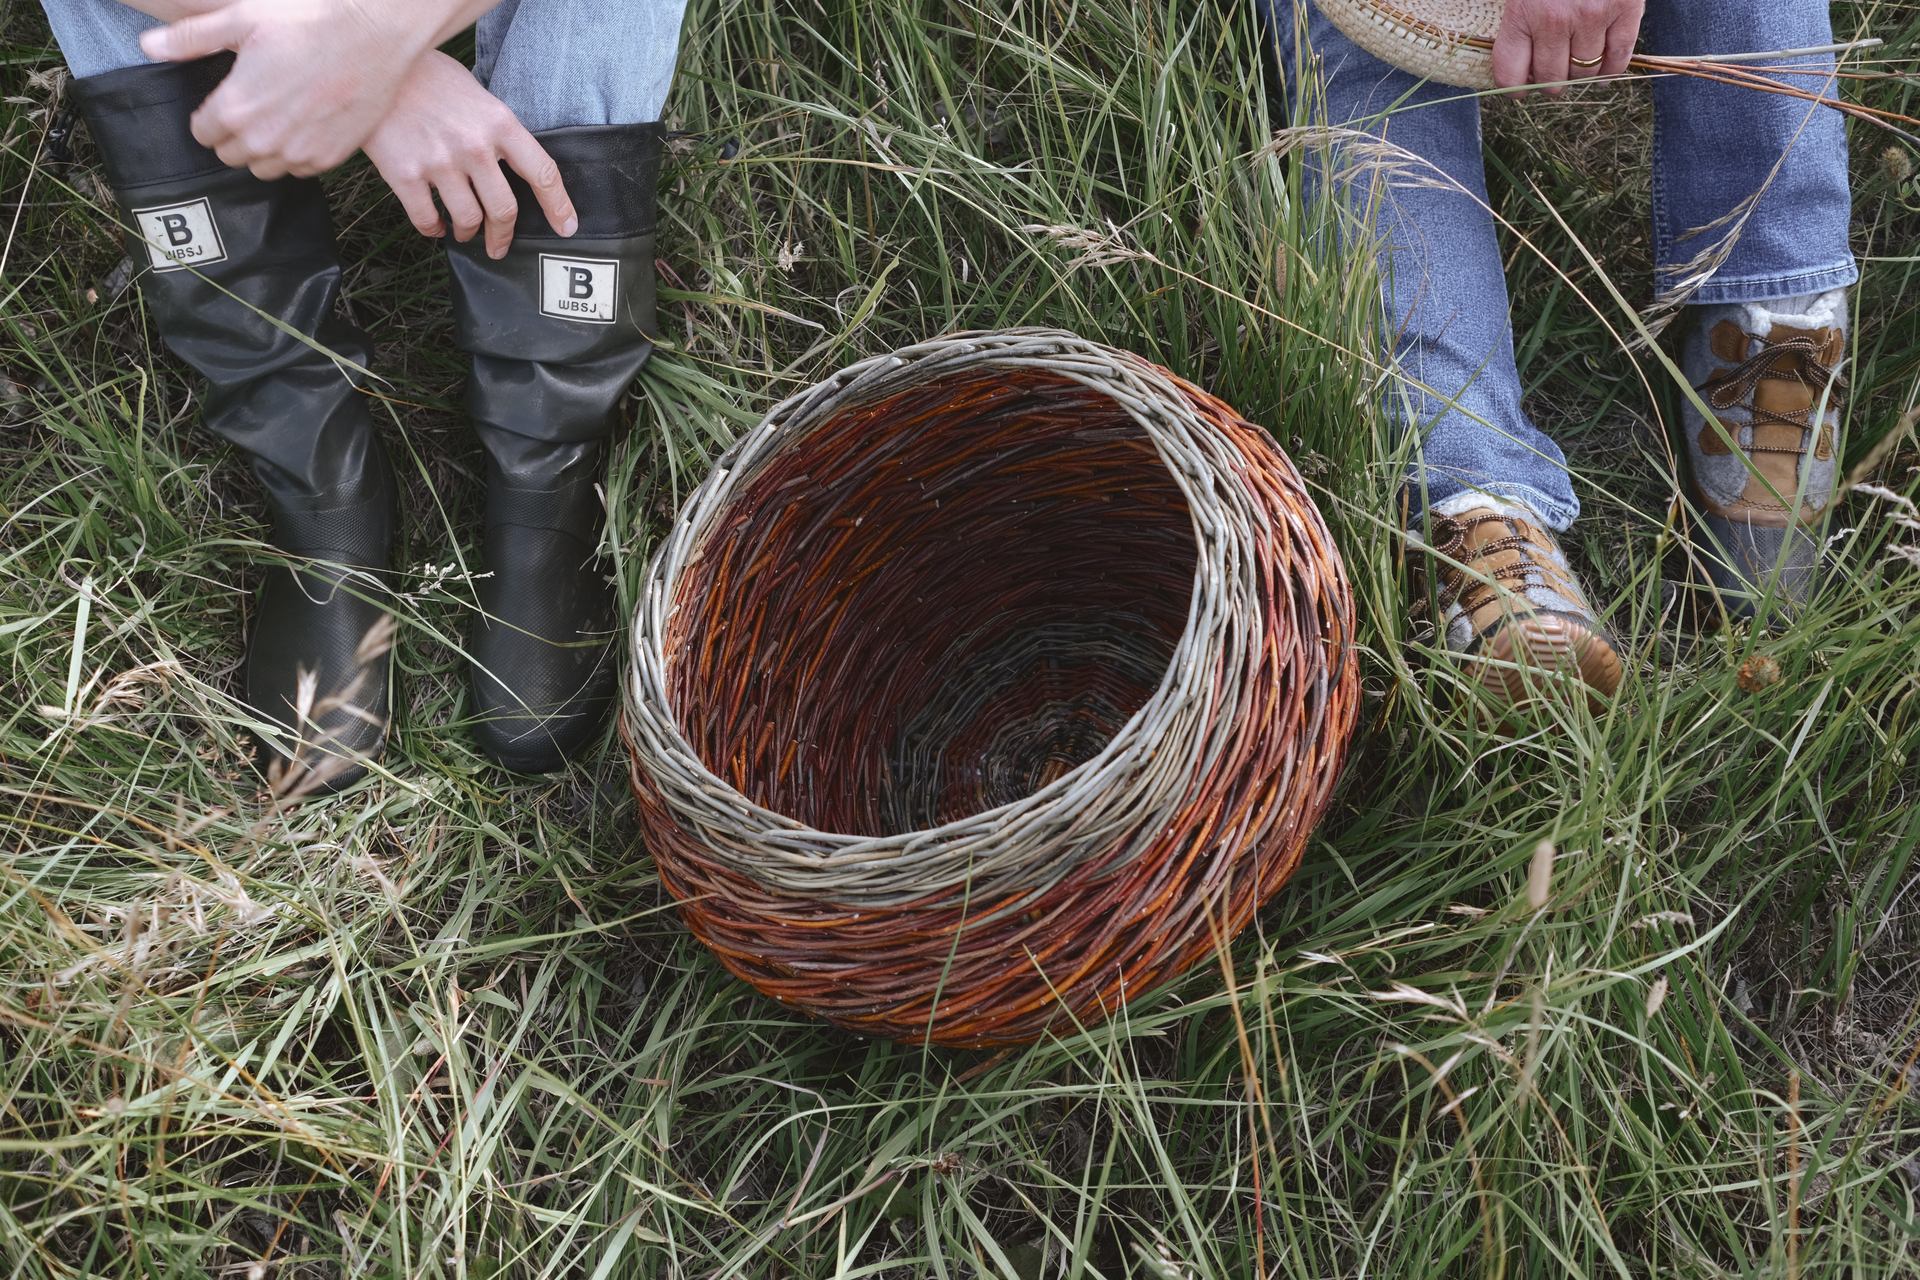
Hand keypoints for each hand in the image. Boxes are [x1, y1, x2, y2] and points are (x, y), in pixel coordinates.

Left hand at [139, 0, 446, 177]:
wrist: (373, 36)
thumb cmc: (307, 21)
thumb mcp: (240, 18)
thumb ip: (190, 37)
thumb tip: (147, 46)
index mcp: (235, 108)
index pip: (202, 133)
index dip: (208, 115)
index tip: (223, 99)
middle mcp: (264, 140)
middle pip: (230, 155)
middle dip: (233, 134)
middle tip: (250, 105)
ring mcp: (299, 153)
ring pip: (264, 168)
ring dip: (263, 149)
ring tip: (275, 118)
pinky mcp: (330, 157)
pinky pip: (299, 170)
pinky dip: (296, 154)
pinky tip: (303, 125)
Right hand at [362, 52, 576, 257]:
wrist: (374, 66)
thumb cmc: (428, 78)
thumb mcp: (477, 94)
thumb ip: (497, 131)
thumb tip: (514, 167)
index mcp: (499, 124)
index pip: (543, 173)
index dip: (559, 207)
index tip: (566, 227)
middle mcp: (474, 147)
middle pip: (504, 210)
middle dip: (504, 235)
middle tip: (499, 246)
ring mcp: (439, 163)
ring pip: (467, 220)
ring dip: (467, 233)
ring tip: (462, 231)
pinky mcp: (404, 175)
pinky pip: (426, 219)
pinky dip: (433, 230)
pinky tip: (435, 225)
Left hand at [1491, 0, 1643, 94]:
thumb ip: (1520, 22)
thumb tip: (1521, 69)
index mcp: (1522, 13)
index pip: (1510, 73)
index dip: (1513, 90)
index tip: (1519, 92)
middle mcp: (1555, 20)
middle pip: (1551, 78)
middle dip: (1552, 82)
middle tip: (1555, 76)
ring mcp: (1592, 17)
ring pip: (1585, 72)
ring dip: (1581, 75)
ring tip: (1579, 68)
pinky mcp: (1625, 10)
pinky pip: (1619, 56)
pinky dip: (1612, 70)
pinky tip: (1605, 74)